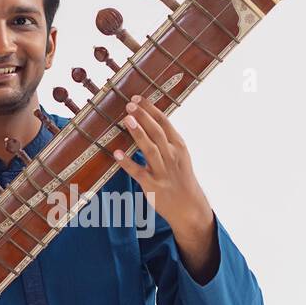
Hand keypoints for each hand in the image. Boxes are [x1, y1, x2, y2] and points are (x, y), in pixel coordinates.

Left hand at [111, 94, 212, 235]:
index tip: (138, 98)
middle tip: (129, 105)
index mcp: (178, 146)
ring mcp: (162, 171)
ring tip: (126, 120)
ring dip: (138, 134)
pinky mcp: (152, 186)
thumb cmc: (180, 177)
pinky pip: (138, 172)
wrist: (189, 206)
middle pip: (156, 132)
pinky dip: (127, 163)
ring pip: (149, 149)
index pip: (164, 122)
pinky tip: (117, 154)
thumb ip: (166, 139)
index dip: (150, 109)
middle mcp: (171, 156)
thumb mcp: (179, 155)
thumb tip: (148, 119)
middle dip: (143, 117)